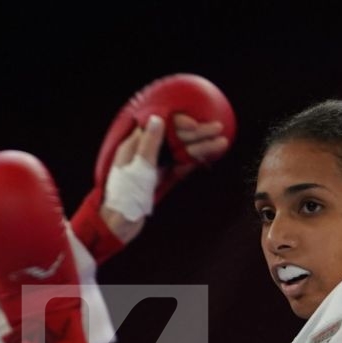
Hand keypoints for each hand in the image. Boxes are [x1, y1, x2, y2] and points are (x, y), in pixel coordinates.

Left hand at [102, 112, 231, 233]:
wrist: (119, 223)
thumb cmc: (125, 195)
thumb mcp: (139, 167)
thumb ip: (150, 143)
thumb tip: (158, 118)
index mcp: (136, 143)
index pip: (161, 124)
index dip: (180, 123)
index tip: (196, 126)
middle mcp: (146, 150)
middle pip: (175, 137)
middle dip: (197, 133)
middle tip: (218, 129)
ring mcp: (154, 164)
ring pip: (181, 150)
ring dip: (201, 146)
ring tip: (222, 143)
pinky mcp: (159, 177)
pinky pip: (180, 164)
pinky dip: (194, 159)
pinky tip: (208, 155)